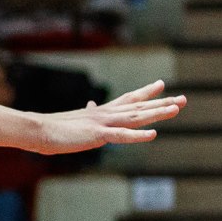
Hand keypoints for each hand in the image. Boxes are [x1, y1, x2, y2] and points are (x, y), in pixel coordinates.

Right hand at [32, 81, 185, 155]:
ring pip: (135, 117)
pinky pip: (121, 136)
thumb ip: (86, 115)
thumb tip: (90, 105)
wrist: (38, 130)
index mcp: (100, 112)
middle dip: (162, 103)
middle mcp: (105, 114)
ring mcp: (102, 123)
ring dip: (157, 113)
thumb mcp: (73, 120)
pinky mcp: (97, 135)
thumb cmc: (52, 127)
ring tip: (176, 109)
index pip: (128, 99)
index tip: (160, 85)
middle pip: (138, 106)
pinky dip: (137, 135)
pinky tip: (152, 134)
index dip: (146, 92)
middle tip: (183, 99)